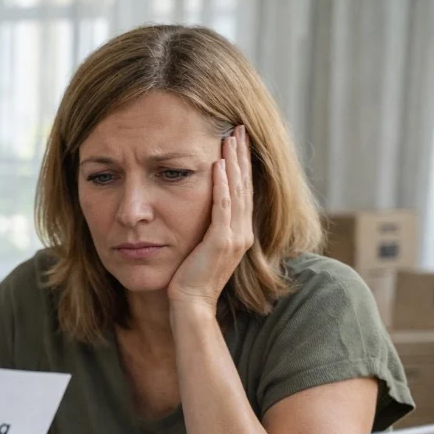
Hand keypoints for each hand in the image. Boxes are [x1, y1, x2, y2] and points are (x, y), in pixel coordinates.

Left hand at [168, 124, 254, 311]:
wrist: (190, 305)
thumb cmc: (189, 280)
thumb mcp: (200, 249)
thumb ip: (205, 229)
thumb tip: (196, 210)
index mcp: (238, 233)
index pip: (242, 190)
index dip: (242, 164)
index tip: (238, 140)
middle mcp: (242, 233)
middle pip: (245, 185)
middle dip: (242, 155)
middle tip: (239, 128)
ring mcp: (234, 237)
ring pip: (237, 191)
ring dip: (234, 162)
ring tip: (231, 137)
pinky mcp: (221, 242)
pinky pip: (223, 207)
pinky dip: (222, 184)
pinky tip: (218, 164)